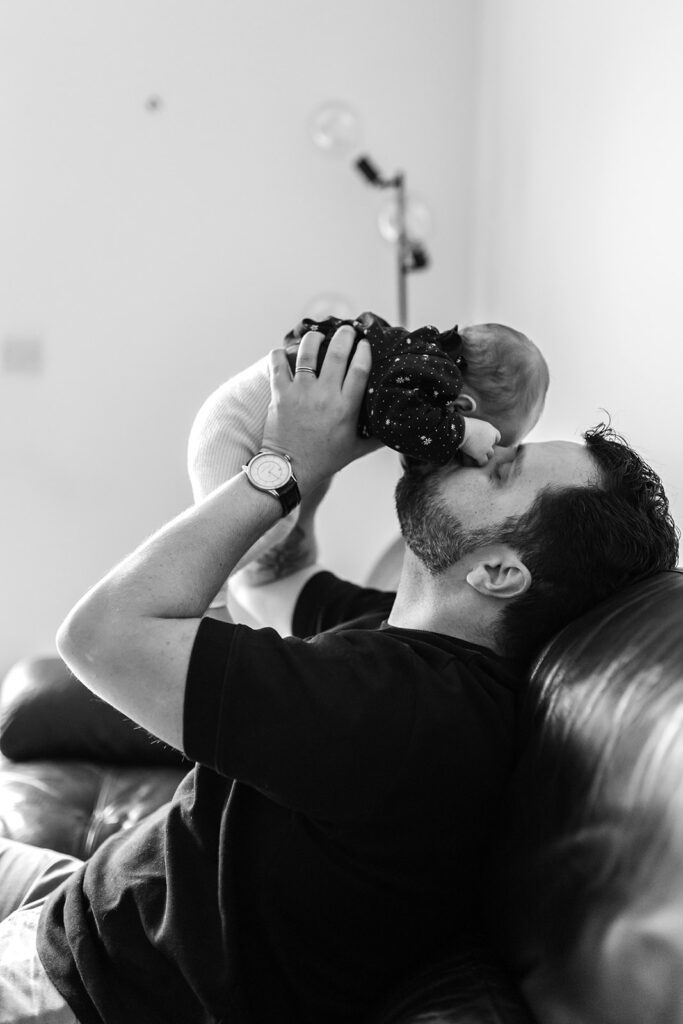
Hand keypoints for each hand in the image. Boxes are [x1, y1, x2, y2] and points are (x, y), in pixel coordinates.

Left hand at [261, 326, 379, 493]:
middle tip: (347, 330)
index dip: (364, 351)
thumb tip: (396, 431)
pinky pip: (278, 365)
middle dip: (344, 336)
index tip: (366, 344)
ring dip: (314, 339)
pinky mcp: (281, 394)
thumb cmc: (325, 460)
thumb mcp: (356, 449)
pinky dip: (279, 355)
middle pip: (337, 354)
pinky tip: (283, 351)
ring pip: (308, 353)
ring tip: (317, 335)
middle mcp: (325, 396)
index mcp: (346, 408)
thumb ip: (377, 439)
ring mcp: (301, 393)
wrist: (290, 471)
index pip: (360, 369)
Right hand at [460, 417, 500, 465]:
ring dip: (485, 455)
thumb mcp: (474, 423)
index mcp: (490, 429)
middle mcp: (491, 439)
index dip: (493, 439)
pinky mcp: (480, 454)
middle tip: (481, 449)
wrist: (461, 429)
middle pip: (493, 446)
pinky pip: (483, 461)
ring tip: (479, 457)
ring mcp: (486, 447)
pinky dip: (480, 462)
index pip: (497, 436)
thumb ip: (478, 428)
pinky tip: (475, 461)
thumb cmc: (464, 424)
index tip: (487, 441)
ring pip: (490, 454)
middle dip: (488, 448)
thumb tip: (473, 430)